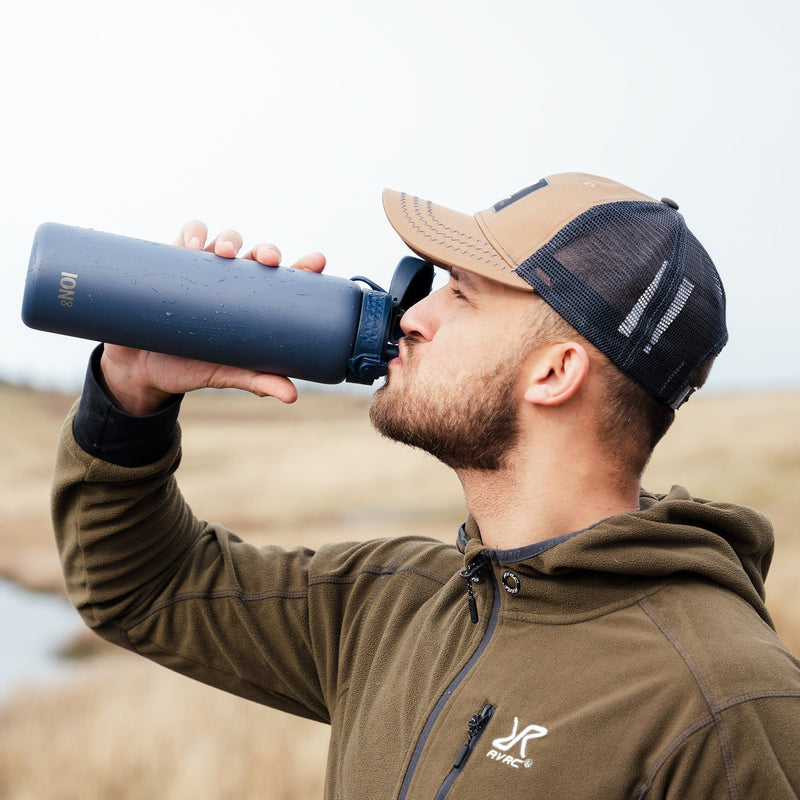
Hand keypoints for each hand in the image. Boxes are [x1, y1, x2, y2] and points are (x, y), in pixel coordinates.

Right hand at [100, 221, 325, 414]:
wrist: (142, 369)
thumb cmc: (192, 368)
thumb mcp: (226, 375)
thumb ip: (258, 381)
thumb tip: (292, 396)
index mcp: (253, 302)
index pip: (283, 279)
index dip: (302, 267)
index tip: (318, 262)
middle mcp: (230, 281)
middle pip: (255, 254)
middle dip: (265, 250)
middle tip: (268, 260)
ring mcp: (202, 270)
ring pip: (224, 240)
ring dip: (229, 239)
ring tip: (226, 252)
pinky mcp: (171, 264)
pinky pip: (184, 237)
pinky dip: (192, 233)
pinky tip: (194, 243)